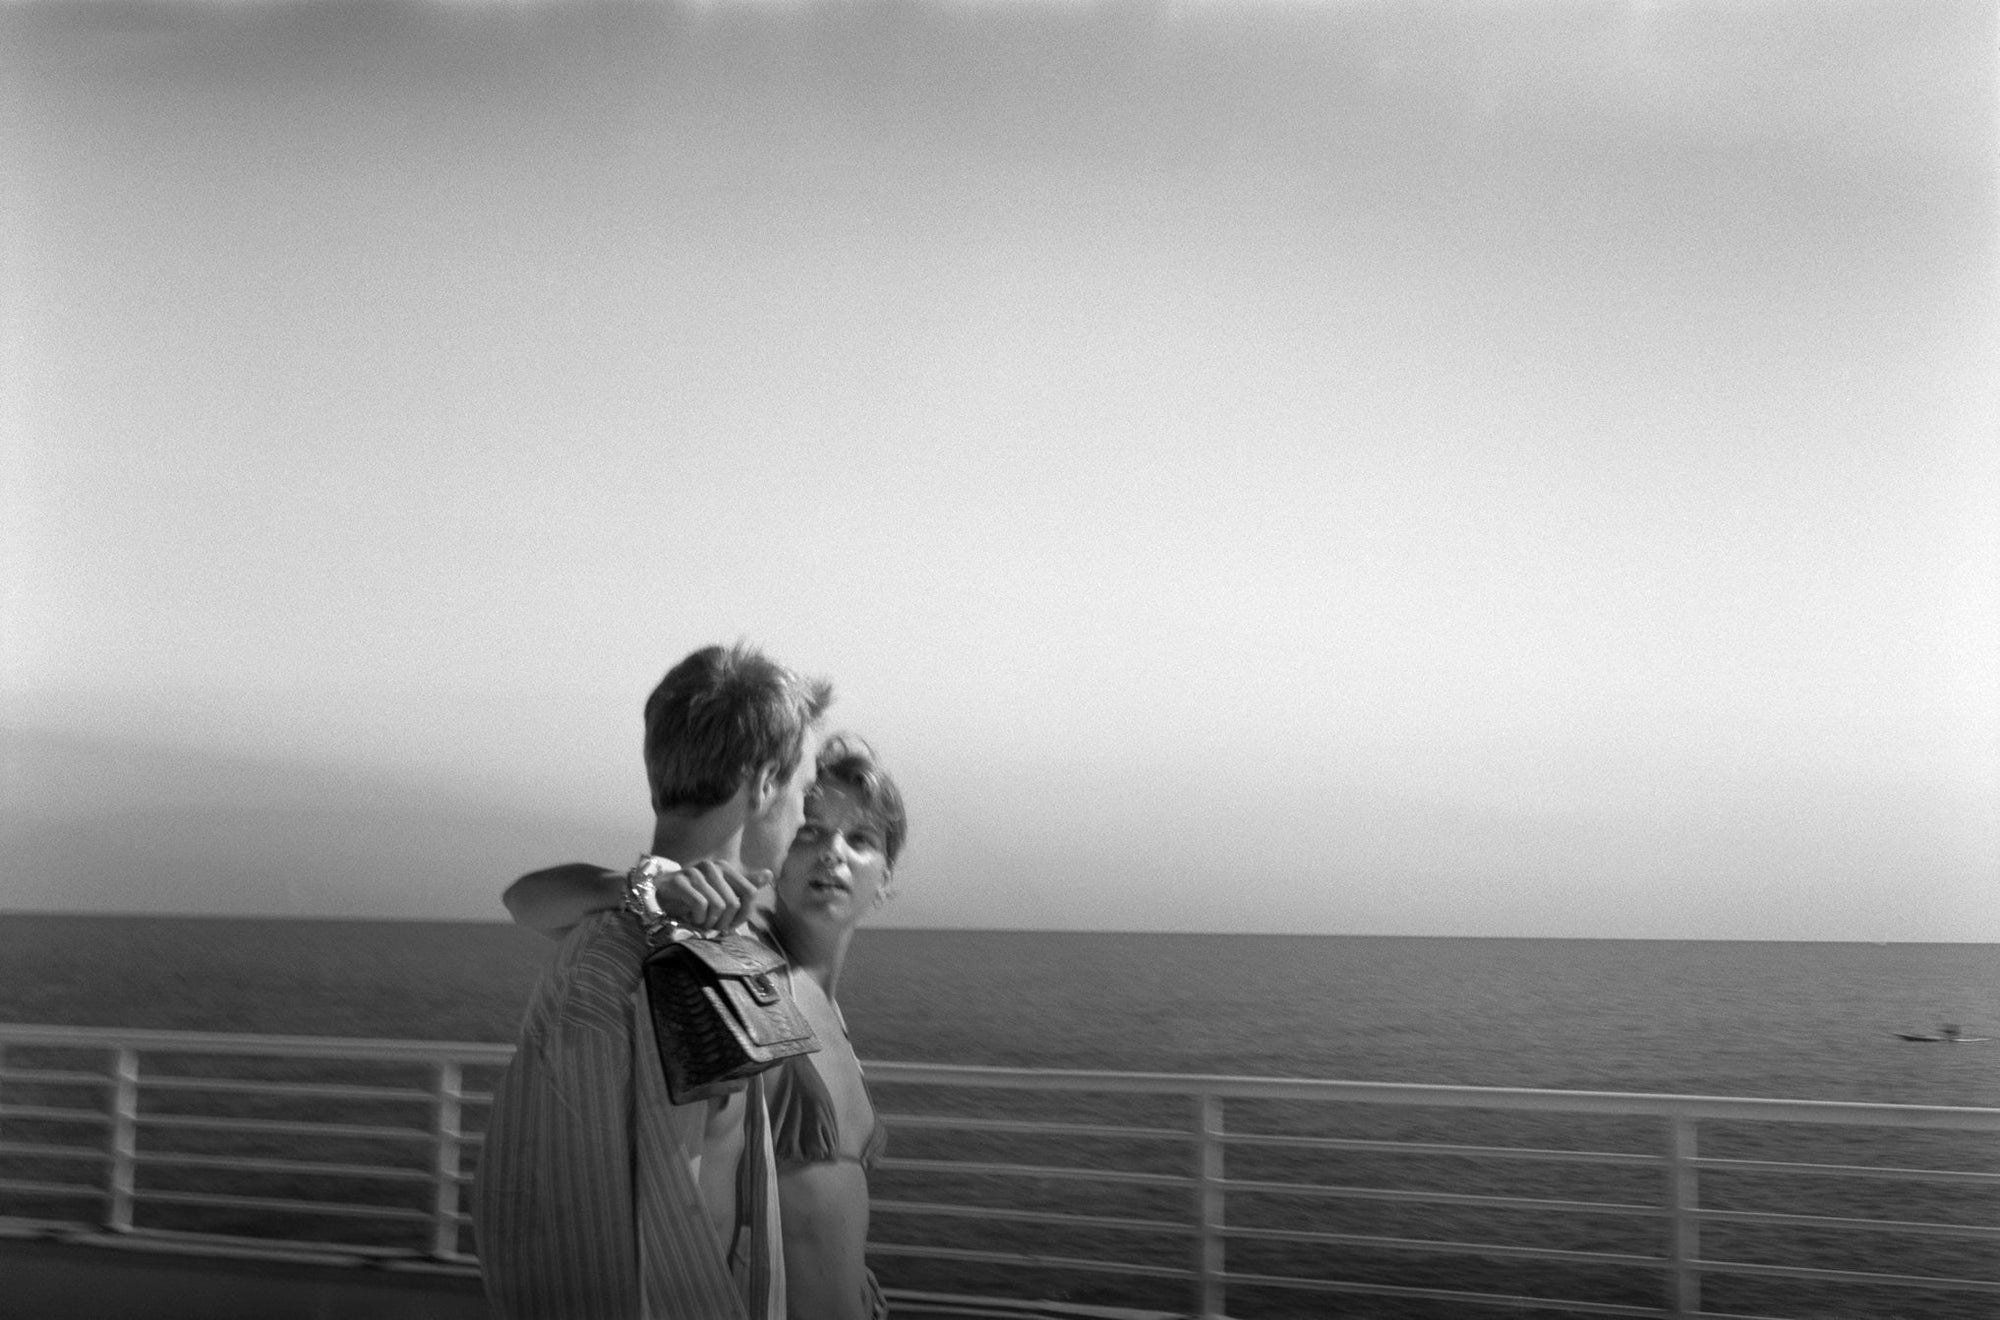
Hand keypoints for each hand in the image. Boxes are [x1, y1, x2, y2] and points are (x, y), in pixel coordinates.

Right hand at [644, 859, 771, 935]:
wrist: (659, 895)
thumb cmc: (693, 896)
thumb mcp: (720, 892)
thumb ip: (744, 884)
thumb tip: (769, 874)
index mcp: (725, 867)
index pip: (750, 892)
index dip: (743, 914)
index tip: (731, 925)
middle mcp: (712, 866)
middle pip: (734, 903)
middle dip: (725, 923)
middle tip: (713, 928)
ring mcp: (695, 872)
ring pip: (718, 906)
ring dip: (710, 923)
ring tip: (701, 923)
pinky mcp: (679, 881)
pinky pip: (700, 905)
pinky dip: (698, 919)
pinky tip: (691, 919)